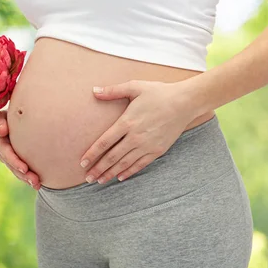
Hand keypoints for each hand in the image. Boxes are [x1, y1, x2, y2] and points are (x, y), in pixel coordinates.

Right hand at [0, 110, 40, 189]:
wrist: (26, 114)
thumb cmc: (22, 109)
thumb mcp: (14, 109)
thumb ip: (5, 118)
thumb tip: (2, 131)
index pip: (0, 138)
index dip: (6, 146)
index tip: (17, 157)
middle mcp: (0, 141)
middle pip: (6, 157)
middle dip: (16, 165)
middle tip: (27, 171)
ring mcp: (6, 151)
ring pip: (13, 167)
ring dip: (23, 176)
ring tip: (36, 183)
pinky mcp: (15, 158)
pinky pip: (19, 170)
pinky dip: (27, 177)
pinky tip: (37, 184)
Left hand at [79, 80, 194, 183]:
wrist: (185, 103)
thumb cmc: (159, 93)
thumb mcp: (135, 87)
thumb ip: (113, 91)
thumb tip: (94, 90)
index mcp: (127, 122)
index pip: (104, 142)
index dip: (92, 154)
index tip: (82, 163)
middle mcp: (135, 137)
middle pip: (112, 157)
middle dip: (98, 168)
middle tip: (87, 178)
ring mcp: (147, 145)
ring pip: (125, 163)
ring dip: (110, 173)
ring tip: (99, 180)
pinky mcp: (157, 150)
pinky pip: (140, 164)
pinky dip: (129, 172)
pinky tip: (120, 177)